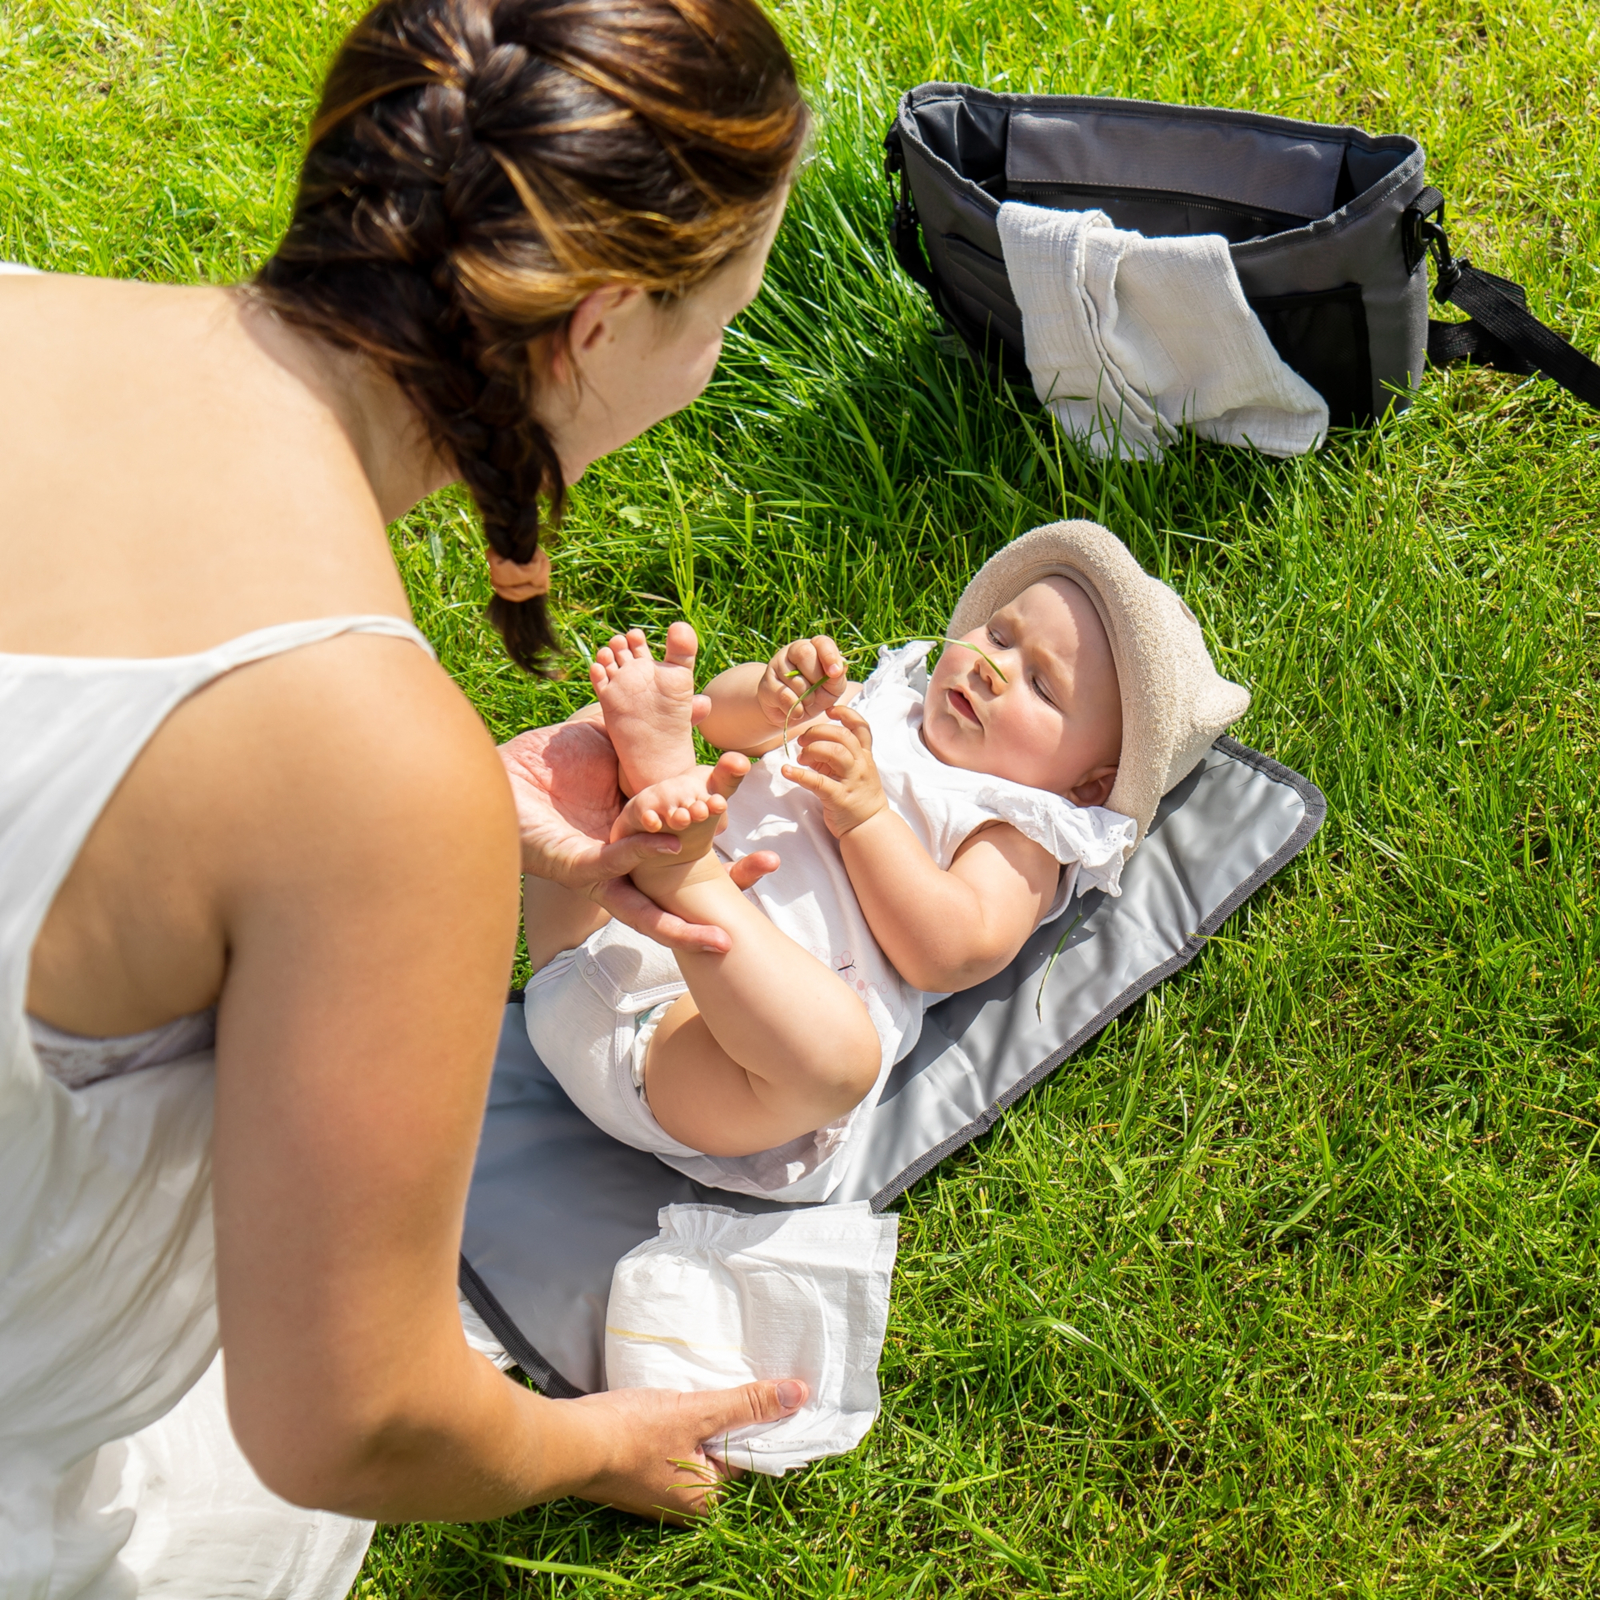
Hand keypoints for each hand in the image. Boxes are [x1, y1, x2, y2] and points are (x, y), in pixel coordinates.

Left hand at [499, 720, 774, 954]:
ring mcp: (598, 869)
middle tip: (742, 931)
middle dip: (704, 921)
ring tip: (716, 933)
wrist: (497, 768)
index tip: (769, 864)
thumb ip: (654, 729)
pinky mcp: (573, 864)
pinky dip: (640, 853)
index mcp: (636, 838)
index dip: (723, 860)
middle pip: (672, 895)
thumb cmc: (548, 760)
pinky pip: (611, 863)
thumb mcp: (611, 739)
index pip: (690, 851)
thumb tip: (700, 707)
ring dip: (680, 920)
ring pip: (644, 906)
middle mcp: (621, 862)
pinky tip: (666, 844)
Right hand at [559, 1377, 807, 1520]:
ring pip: (700, 1447)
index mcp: (706, 1500)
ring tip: (719, 1381)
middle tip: (751, 1378)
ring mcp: (660, 1490)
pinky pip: (677, 1446)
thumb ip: (747, 1404)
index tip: (781, 1391)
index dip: (767, 1422)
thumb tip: (799, 1394)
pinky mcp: (640, 1472)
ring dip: (708, 1418)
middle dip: (734, 1419)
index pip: (752, 1458)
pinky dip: (685, 1423)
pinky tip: (684, 1397)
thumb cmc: (632, 1433)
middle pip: (725, 1454)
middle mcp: (686, 1504)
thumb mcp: (697, 1413)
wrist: (568, 1442)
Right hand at [756, 635, 848, 729]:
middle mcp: (793, 651)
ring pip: (794, 678)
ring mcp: (777, 665)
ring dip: (806, 697)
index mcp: (814, 648)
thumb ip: (837, 679)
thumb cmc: (815, 696)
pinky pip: (784, 696)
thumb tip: (842, 667)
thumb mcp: (832, 689)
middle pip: (805, 653)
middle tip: (818, 690)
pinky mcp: (766, 684)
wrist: (790, 713)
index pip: (822, 642)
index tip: (835, 672)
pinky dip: (795, 708)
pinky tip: (796, 709)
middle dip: (816, 677)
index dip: (829, 655)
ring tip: (806, 701)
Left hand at [783, 705, 887, 837]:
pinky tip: (787, 771)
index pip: (861, 727)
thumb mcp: (854, 772)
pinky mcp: (840, 798)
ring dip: (812, 749)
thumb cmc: (858, 797)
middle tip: (802, 740)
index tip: (829, 711)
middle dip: (819, 732)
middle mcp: (860, 765)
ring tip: (800, 758)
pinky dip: (800, 775)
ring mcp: (852, 781)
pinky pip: (819, 782)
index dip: (846, 714)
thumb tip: (810, 749)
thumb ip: (836, 757)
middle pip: (842, 736)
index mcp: (865, 757)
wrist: (870, 827)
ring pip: (835, 752)